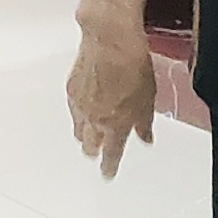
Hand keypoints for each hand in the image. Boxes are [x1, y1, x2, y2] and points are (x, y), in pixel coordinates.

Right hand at [65, 20, 157, 176]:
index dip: (109, 168)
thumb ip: (144, 123)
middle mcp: (94, 120)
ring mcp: (79, 105)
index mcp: (115, 126)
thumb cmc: (132, 67)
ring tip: (89, 133)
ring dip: (84, 134)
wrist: (111, 42)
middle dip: (94, 151)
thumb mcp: (148, 100)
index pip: (111, 156)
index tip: (107, 174)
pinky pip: (72, 109)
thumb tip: (145, 137)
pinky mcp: (70, 89)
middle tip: (98, 153)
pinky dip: (79, 113)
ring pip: (78, 129)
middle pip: (89, 146)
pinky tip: (83, 107)